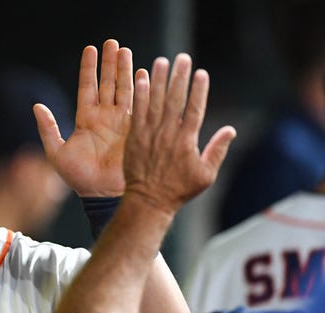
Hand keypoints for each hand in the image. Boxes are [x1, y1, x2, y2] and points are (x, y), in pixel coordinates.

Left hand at [35, 39, 132, 196]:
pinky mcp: (135, 130)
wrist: (101, 194)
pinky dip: (141, 89)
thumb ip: (48, 129)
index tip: (90, 49)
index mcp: (86, 119)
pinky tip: (142, 73)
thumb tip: (36, 106)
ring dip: (124, 70)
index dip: (89, 69)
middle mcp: (104, 117)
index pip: (88, 87)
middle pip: (108, 83)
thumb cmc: (78, 178)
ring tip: (125, 51)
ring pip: (123, 89)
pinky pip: (139, 105)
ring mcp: (121, 122)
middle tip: (112, 43)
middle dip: (109, 63)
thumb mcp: (57, 152)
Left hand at [124, 54, 234, 214]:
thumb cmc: (179, 190)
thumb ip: (217, 150)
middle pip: (175, 100)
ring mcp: (150, 134)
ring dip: (159, 80)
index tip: (201, 72)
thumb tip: (231, 130)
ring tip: (161, 61)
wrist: (148, 201)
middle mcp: (168, 134)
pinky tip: (141, 78)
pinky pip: (137, 112)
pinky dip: (140, 95)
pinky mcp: (134, 137)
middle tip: (183, 58)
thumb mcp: (205, 175)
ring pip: (155, 102)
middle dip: (179, 77)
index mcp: (187, 141)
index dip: (198, 90)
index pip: (195, 109)